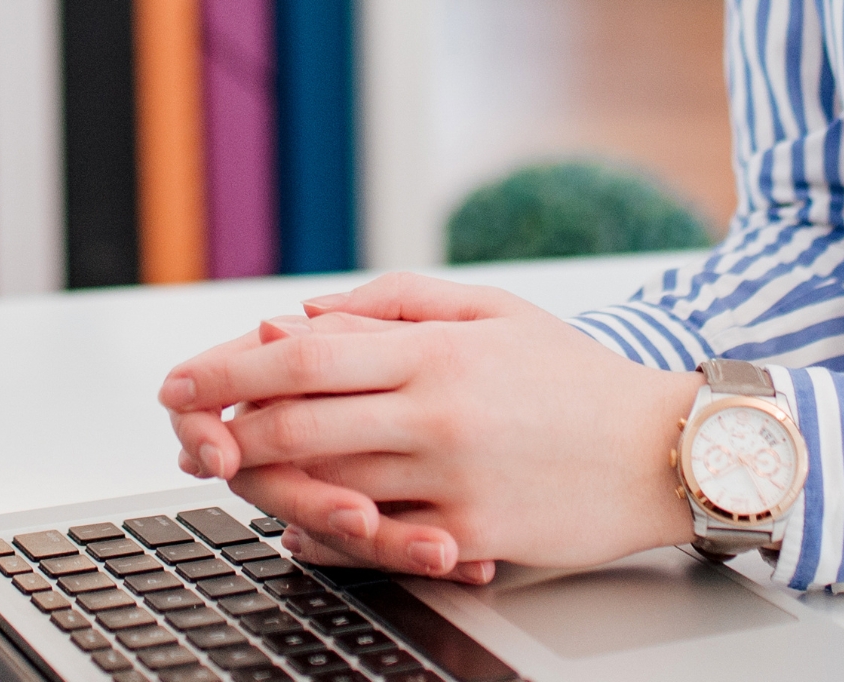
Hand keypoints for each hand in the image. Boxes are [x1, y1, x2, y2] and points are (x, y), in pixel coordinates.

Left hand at [159, 273, 699, 579]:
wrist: (664, 450)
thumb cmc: (576, 379)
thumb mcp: (491, 311)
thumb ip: (392, 304)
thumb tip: (300, 317)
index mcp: (435, 351)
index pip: (303, 357)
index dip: (227, 370)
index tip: (178, 382)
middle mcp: (434, 413)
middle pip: (295, 426)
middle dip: (225, 433)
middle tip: (187, 436)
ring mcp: (449, 479)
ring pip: (325, 486)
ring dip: (268, 484)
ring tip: (236, 474)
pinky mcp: (470, 532)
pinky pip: (376, 540)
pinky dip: (327, 532)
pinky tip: (300, 524)